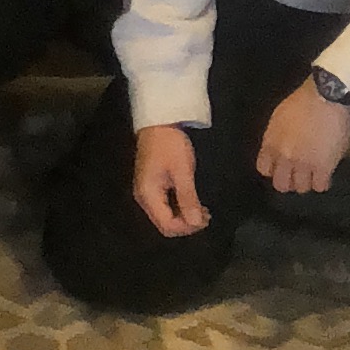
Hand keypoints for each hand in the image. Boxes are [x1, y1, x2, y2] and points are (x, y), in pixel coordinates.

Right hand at [131, 123, 209, 237]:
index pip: (167, 225)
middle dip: (186, 224)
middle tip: (205, 216)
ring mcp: (146, 192)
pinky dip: (179, 208)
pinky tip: (191, 202)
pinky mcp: (151, 186)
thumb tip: (195, 223)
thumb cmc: (171, 145)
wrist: (159, 122)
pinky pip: (164, 206)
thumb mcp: (183, 171)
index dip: (187, 227)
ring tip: (202, 210)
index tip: (205, 218)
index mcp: (148, 195)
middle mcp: (144, 198)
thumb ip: (188, 198)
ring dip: (184, 217)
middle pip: (164, 224)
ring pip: (165, 216)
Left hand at [256, 79, 349, 197]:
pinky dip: (323, 182)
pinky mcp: (323, 167)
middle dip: (290, 181)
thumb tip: (280, 150)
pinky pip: (320, 187)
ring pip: (301, 188)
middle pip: (281, 184)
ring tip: (314, 174)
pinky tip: (326, 173)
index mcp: (271, 143)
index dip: (274, 170)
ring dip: (307, 182)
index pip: (264, 169)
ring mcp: (303, 164)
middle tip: (299, 175)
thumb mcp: (280, 117)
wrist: (326, 97)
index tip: (282, 167)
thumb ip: (276, 137)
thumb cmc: (303, 101)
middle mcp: (284, 156)